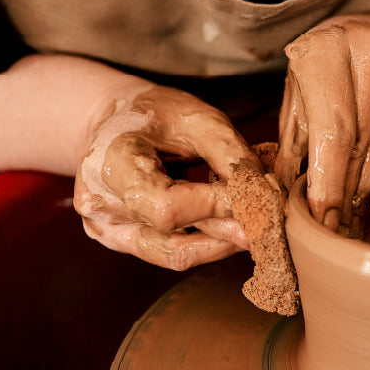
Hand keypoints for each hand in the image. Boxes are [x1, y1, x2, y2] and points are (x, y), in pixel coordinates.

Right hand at [73, 85, 261, 269]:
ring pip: (175, 256)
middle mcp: (99, 205)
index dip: (217, 205)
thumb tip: (264, 192)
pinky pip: (170, 254)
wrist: (115, 121)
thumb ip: (230, 155)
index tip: (255, 193)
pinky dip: (207, 244)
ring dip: (222, 245)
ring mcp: (106, 229)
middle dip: (229, 230)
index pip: (167, 206)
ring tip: (255, 227)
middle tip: (270, 220)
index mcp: (109, 162)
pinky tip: (231, 227)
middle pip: (173, 239)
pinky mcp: (120, 241)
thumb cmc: (156, 113)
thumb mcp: (198, 119)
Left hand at [275, 20, 369, 234]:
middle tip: (335, 226)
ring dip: (368, 189)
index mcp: (326, 48)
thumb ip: (292, 141)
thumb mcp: (299, 94)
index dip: (327, 180)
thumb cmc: (326, 69)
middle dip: (345, 191)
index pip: (331, 130)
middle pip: (360, 142)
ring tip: (352, 217)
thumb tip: (281, 194)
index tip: (321, 217)